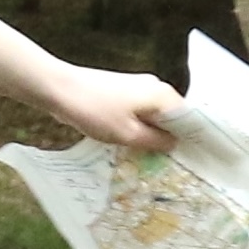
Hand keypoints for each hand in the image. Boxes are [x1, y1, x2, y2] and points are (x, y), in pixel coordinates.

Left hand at [47, 65, 180, 151]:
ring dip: (148, 133)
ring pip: (151, 115)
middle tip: (164, 162)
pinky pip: (137, 111)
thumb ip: (154, 141)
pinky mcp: (121, 90)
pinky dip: (135, 126)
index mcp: (163, 95)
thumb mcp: (128, 134)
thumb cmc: (95, 111)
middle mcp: (155, 87)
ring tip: (145, 156)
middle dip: (166, 138)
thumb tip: (173, 144)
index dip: (188, 139)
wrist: (60, 88)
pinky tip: (127, 142)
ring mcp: (138, 86)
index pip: (188, 119)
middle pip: (170, 117)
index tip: (186, 158)